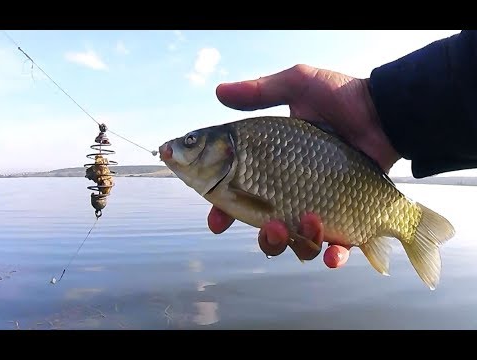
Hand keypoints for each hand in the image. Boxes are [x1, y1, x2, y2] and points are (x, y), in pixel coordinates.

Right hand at [207, 64, 400, 267]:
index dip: (224, 211)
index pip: (240, 194)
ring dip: (297, 244)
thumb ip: (259, 92)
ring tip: (310, 223)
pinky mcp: (349, 218)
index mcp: (274, 166)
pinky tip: (333, 254)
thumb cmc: (342, 97)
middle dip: (265, 237)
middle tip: (271, 225)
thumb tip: (218, 91)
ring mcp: (321, 207)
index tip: (216, 221)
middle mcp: (294, 191)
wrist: (384, 111)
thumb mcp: (298, 85)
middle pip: (268, 229)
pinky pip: (338, 248)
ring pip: (299, 244)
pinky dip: (332, 257)